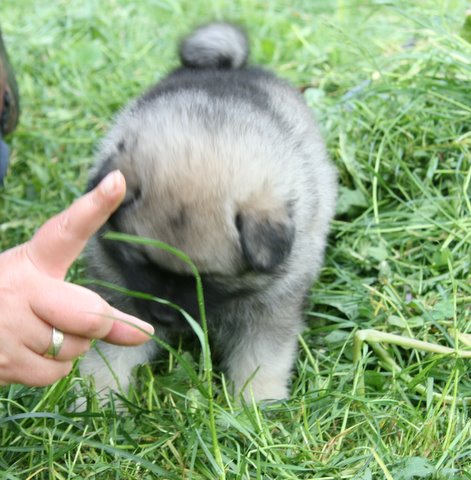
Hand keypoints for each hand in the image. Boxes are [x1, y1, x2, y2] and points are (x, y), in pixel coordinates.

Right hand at [0, 170, 153, 386]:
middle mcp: (22, 289)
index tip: (118, 182)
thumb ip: (93, 311)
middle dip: (99, 324)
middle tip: (76, 317)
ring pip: (74, 348)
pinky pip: (55, 372)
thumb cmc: (10, 305)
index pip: (66, 231)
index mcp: (32, 261)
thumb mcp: (42, 293)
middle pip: (91, 315)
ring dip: (68, 347)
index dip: (94, 207)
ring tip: (36, 331)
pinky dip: (51, 368)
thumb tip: (146, 335)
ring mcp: (10, 326)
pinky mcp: (4, 361)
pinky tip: (27, 352)